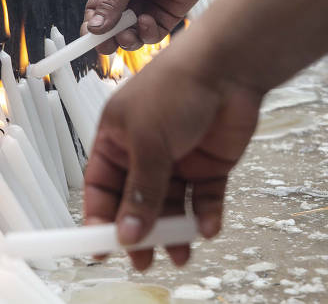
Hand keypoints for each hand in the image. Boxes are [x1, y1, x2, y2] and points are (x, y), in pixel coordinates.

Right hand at [82, 0, 215, 53]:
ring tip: (128, 33)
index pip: (96, 12)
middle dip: (108, 39)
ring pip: (131, 36)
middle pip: (112, 29)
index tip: (88, 38)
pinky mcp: (165, 17)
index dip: (91, 26)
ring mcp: (147, 9)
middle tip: (108, 45)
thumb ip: (110, 2)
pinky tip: (148, 20)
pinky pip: (152, 35)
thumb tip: (95, 27)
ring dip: (127, 40)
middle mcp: (129, 0)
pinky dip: (147, 33)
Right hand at [84, 41, 262, 269]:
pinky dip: (205, 215)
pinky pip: (204, 198)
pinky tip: (206, 228)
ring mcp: (178, 159)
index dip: (100, 218)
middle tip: (143, 260)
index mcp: (117, 139)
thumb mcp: (147, 141)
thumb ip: (140, 191)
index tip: (101, 249)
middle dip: (139, 232)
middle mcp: (145, 151)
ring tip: (179, 253)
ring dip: (174, 230)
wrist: (228, 67)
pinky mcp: (209, 163)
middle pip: (136, 202)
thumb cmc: (176, 87)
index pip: (101, 186)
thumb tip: (127, 232)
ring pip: (171, 205)